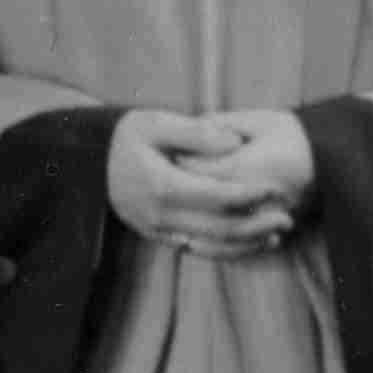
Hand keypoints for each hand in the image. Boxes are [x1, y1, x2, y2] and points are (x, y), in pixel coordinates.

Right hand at [109, 110, 307, 260]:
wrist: (85, 161)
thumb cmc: (123, 137)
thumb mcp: (154, 122)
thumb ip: (196, 131)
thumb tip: (234, 143)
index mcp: (161, 184)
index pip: (218, 196)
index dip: (250, 195)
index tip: (275, 189)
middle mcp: (159, 214)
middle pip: (219, 228)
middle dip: (256, 225)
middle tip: (286, 219)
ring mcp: (155, 228)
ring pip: (210, 245)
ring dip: (245, 243)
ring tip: (274, 236)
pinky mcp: (155, 235)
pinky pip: (195, 250)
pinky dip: (224, 251)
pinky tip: (245, 244)